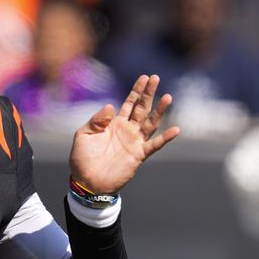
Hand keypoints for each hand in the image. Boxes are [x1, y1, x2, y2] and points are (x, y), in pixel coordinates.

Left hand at [69, 75, 179, 193]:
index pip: (128, 104)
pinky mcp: (138, 155)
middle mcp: (127, 130)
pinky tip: (175, 129)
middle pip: (142, 109)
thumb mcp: (83, 135)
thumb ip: (96, 120)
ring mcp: (134, 142)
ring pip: (150, 123)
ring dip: (159, 111)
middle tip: (156, 77)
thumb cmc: (82, 158)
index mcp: (114, 124)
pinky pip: (154, 145)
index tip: (144, 77)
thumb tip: (111, 106)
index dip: (136, 91)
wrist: (86, 181)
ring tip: (168, 97)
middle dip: (149, 93)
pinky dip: (165, 138)